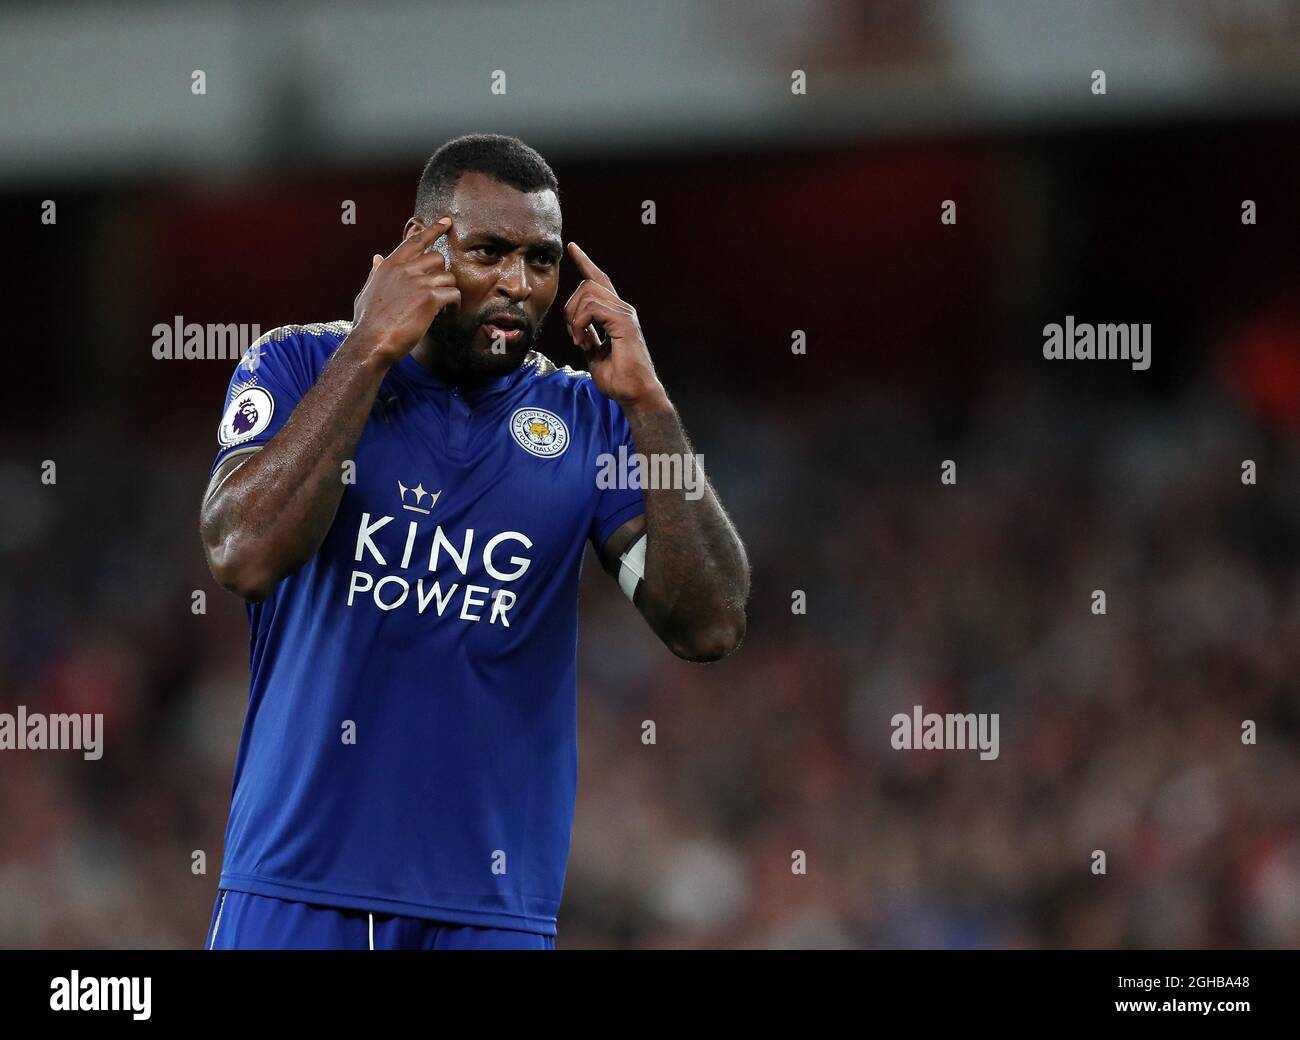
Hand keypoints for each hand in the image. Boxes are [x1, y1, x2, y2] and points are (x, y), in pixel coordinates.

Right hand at [351, 218, 459, 363]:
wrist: (371, 342)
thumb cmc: (367, 321)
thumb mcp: (367, 291)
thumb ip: (375, 273)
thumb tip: (376, 258)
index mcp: (390, 265)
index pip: (415, 241)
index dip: (433, 230)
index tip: (446, 221)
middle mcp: (405, 269)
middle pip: (438, 258)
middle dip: (441, 274)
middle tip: (437, 291)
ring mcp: (419, 283)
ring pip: (448, 277)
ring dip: (448, 292)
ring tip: (443, 307)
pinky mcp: (430, 299)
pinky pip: (453, 294)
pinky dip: (454, 305)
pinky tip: (446, 314)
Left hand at [563, 242, 665, 408]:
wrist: (635, 394)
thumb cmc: (619, 380)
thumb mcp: (595, 354)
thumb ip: (588, 337)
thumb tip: (578, 329)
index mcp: (617, 314)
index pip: (599, 280)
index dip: (585, 262)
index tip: (573, 248)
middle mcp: (623, 309)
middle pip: (588, 284)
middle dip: (570, 307)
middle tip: (573, 335)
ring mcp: (625, 313)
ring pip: (588, 293)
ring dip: (573, 317)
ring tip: (578, 340)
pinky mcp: (624, 322)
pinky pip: (592, 308)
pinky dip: (579, 323)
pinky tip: (582, 340)